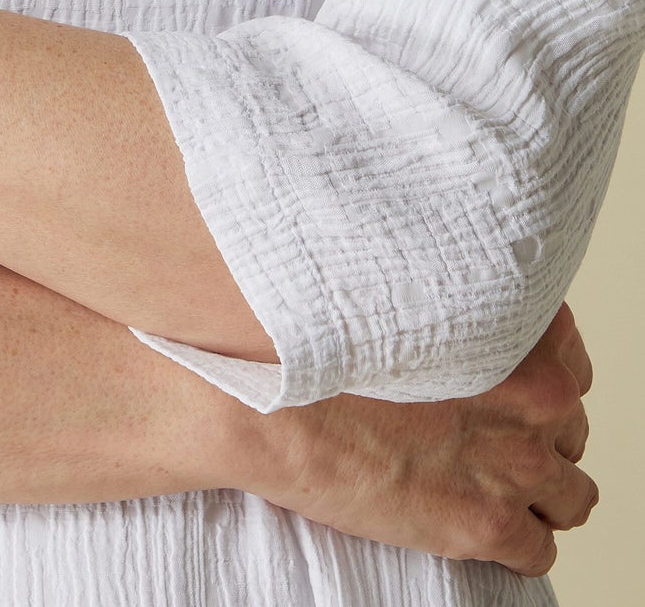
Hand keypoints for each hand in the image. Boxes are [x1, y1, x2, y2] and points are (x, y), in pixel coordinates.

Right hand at [227, 301, 597, 577]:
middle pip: (571, 428)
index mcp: (521, 329)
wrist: (277, 403)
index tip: (502, 391)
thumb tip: (474, 336)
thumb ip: (464, 316)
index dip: (534, 380)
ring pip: (571, 495)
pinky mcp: (491, 525)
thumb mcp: (410, 298)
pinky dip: (513, 543)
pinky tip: (470, 522)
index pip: (572, 361)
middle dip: (532, 436)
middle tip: (482, 438)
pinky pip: (540, 550)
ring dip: (536, 494)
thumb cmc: (328, 343)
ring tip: (485, 487)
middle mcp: (537, 394)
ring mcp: (518, 462)